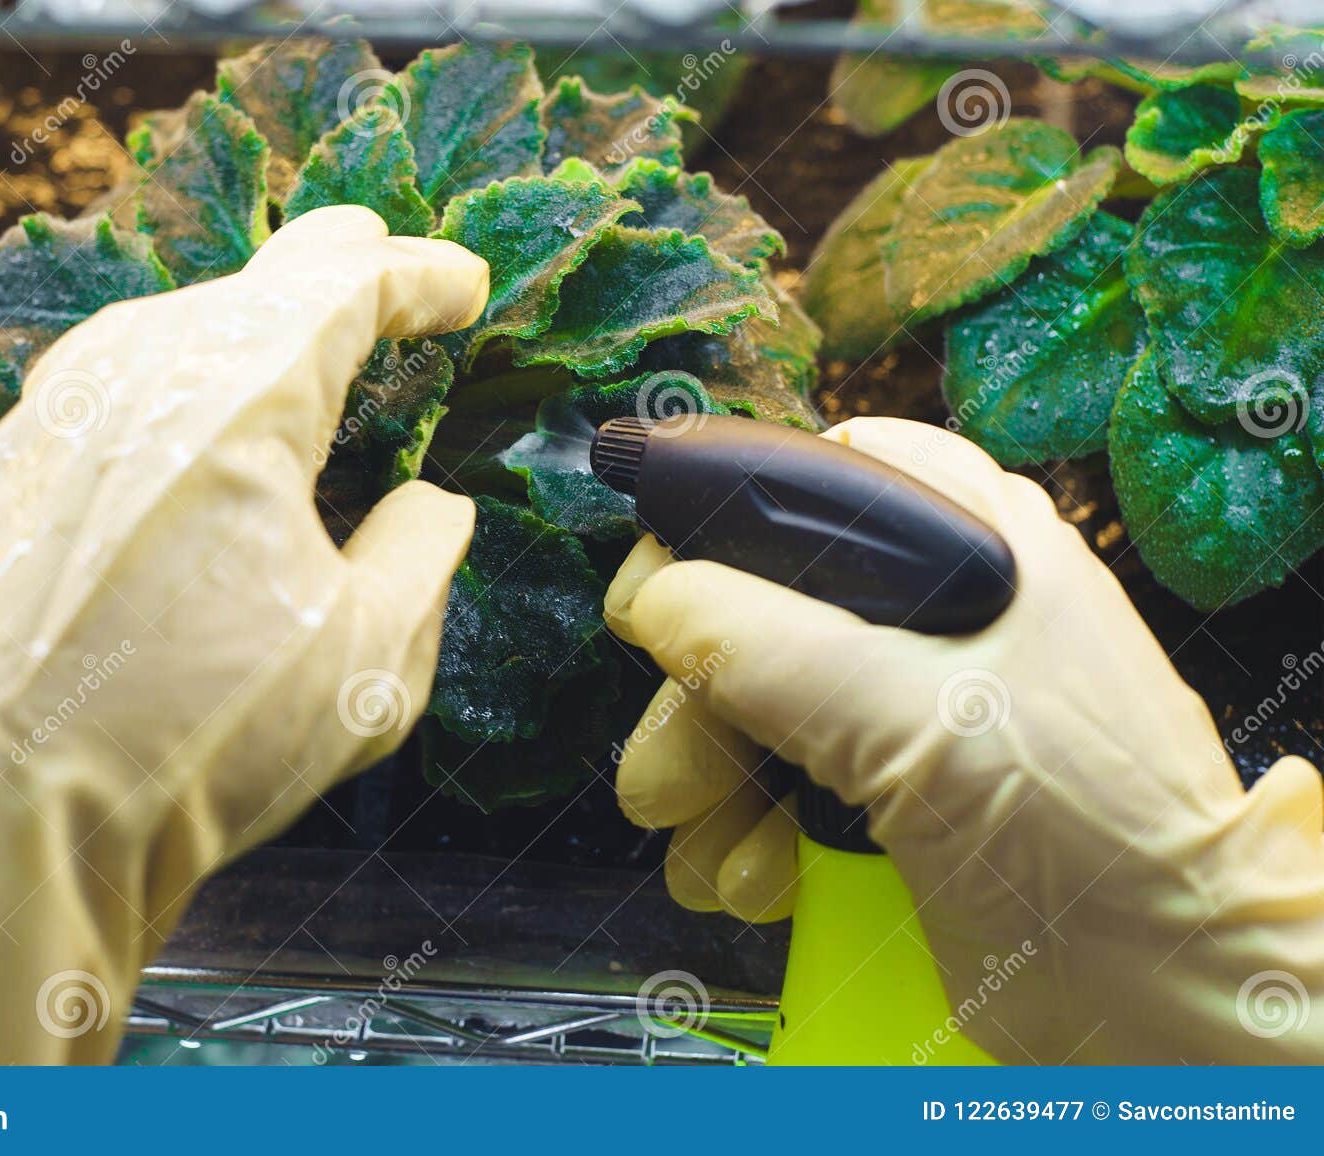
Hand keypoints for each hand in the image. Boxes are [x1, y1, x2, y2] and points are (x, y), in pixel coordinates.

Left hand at [0, 207, 487, 1062]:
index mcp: (242, 391)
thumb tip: (431, 507)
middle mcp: (132, 372)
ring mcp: (46, 418)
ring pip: (170, 336)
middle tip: (386, 284)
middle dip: (334, 278)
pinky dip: (173, 403)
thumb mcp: (367, 665)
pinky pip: (106, 401)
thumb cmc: (190, 739)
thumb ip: (419, 558)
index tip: (463, 284)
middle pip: (253, 286)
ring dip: (247, 343)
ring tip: (296, 367)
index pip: (348, 277)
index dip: (419, 273)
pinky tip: (186, 453)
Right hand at [606, 416, 1323, 1063]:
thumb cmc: (1093, 836)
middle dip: (697, 708)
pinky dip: (751, 837)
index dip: (711, 532)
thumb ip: (762, 642)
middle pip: (758, 617)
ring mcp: (918, 710)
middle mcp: (940, 614)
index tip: (651, 601)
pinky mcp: (900, 796)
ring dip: (714, 791)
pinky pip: (786, 790)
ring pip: (758, 713)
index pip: (808, 487)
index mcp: (969, 542)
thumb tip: (655, 603)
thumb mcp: (911, 715)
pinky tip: (757, 880)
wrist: (1162, 988)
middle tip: (670, 780)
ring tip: (718, 854)